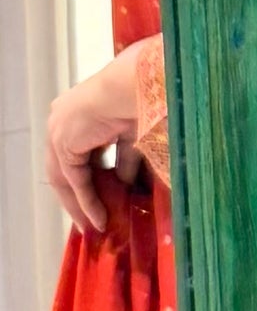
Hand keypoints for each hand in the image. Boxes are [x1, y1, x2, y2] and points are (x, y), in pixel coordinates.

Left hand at [45, 49, 150, 232]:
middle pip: (67, 166)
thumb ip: (127, 158)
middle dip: (80, 195)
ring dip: (80, 203)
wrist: (137, 85)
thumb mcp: (135, 134)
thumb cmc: (143, 97)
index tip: (103, 197)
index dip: (91, 177)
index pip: (78, 152)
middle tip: (92, 219)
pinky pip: (75, 179)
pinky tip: (99, 218)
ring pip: (66, 177)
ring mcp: (59, 130)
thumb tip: (127, 182)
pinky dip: (87, 200)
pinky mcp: (63, 143)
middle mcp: (63, 119)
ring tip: (94, 225)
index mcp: (79, 110)